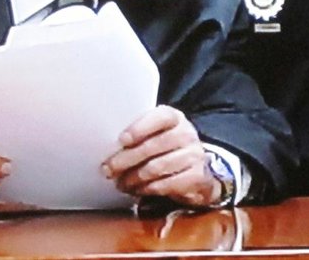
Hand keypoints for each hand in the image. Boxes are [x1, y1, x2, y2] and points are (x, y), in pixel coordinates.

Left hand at [101, 106, 221, 206]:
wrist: (199, 170)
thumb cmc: (168, 150)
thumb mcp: (157, 136)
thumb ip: (139, 136)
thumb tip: (109, 149)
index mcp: (175, 118)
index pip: (161, 117)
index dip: (140, 128)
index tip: (122, 140)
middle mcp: (187, 134)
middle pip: (154, 146)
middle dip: (126, 159)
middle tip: (108, 169)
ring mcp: (194, 155)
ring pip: (157, 167)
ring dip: (134, 178)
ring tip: (120, 183)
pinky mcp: (196, 177)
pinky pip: (167, 184)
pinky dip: (148, 189)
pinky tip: (137, 190)